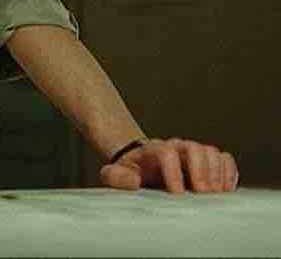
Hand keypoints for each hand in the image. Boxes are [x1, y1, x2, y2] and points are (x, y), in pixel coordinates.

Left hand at [99, 138, 238, 193]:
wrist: (141, 165)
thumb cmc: (129, 171)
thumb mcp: (114, 174)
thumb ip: (116, 178)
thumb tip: (134, 183)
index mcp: (153, 150)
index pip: (166, 153)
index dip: (173, 173)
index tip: (176, 194)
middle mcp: (176, 147)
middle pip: (195, 149)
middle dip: (201, 172)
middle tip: (202, 194)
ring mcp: (193, 152)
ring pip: (212, 153)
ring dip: (217, 174)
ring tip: (215, 195)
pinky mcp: (208, 161)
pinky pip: (224, 159)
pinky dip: (229, 173)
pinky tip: (225, 189)